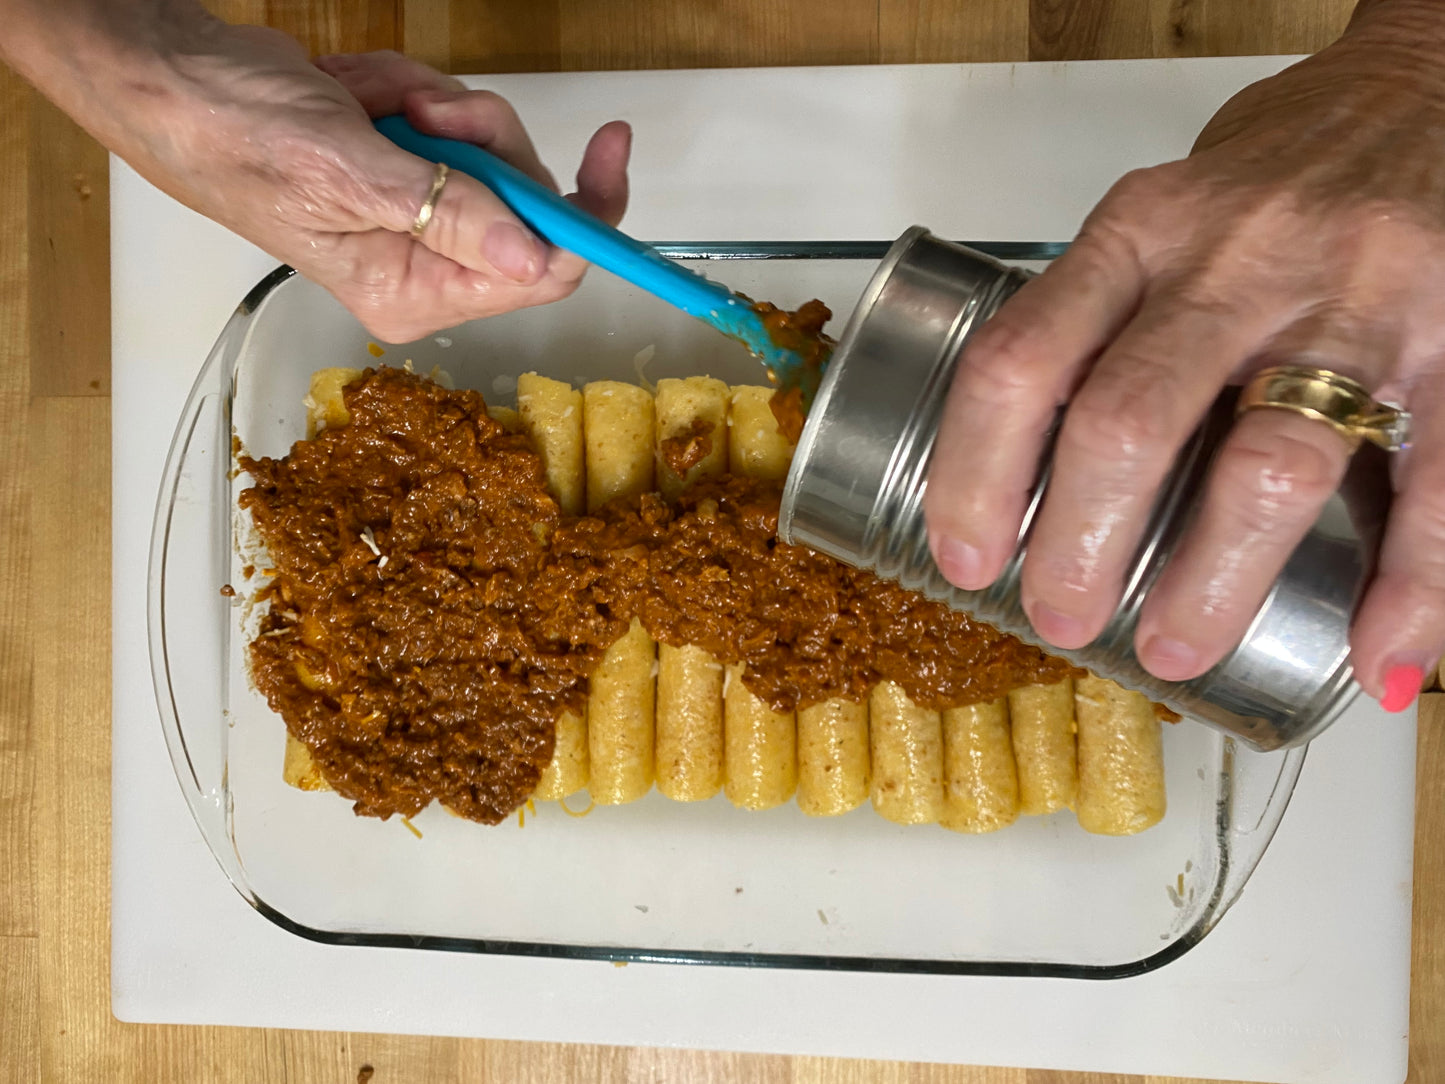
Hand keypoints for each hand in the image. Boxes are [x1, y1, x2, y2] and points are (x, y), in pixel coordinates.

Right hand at [107, 31, 630, 341]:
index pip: (539, 273)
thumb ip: (450, 215)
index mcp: (417, 292)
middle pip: (526, 202)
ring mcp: (423, 212)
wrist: (182, 79)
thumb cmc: (239, 138)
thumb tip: (533, 260)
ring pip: (492, 150)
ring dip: (436, 107)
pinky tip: (360, 95)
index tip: (611, 150)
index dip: (584, 217)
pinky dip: (411, 90)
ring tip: (369, 103)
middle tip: (427, 112)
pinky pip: (455, 120)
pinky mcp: (413, 168)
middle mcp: (428, 264)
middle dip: (481, 137)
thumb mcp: (350, 175)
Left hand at [923, 1, 1444, 711]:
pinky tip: (1377, 657)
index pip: (1021, 360)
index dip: (976, 474)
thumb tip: (1018, 469)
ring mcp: (1351, 301)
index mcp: (1142, 232)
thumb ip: (1094, 317)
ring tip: (1171, 650)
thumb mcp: (1155, 215)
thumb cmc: (1270, 173)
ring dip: (1213, 579)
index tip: (965, 556)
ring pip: (1269, 462)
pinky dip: (1412, 583)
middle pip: (1128, 422)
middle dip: (1081, 544)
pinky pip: (1437, 478)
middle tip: (1061, 614)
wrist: (1422, 89)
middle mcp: (1238, 262)